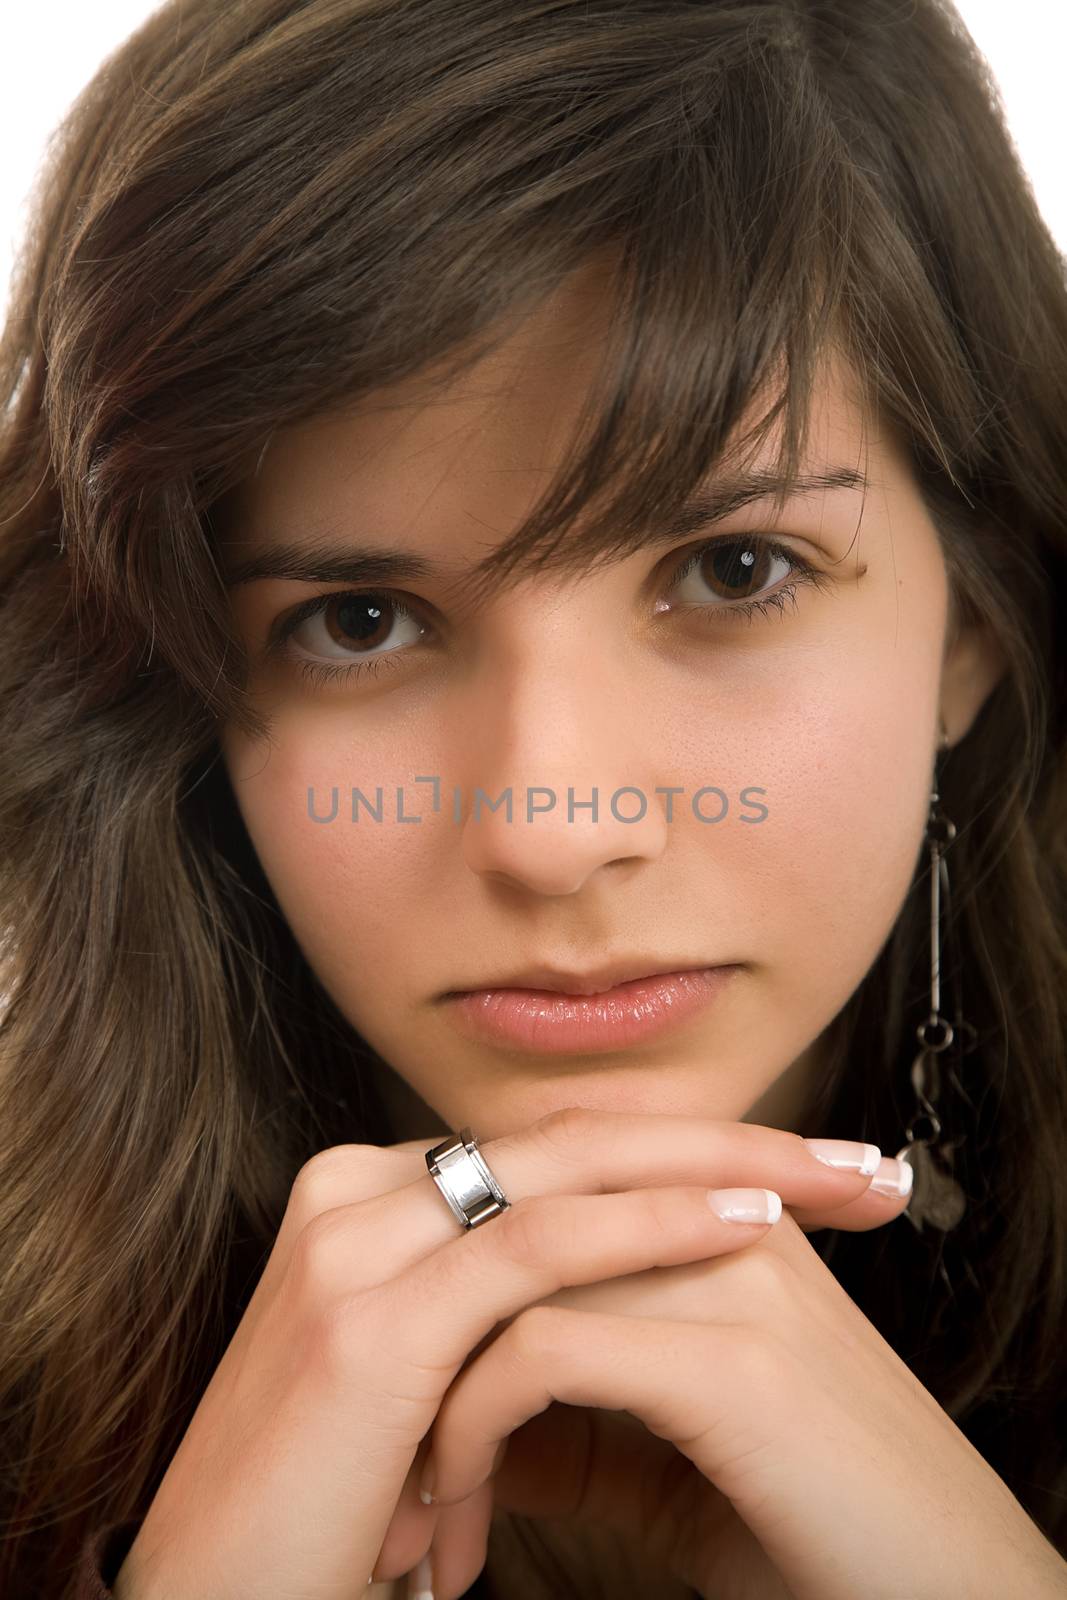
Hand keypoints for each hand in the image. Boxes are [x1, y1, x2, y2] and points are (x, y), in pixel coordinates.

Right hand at [112, 1108, 904, 1598]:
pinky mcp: (374, 1314)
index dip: (683, 1149)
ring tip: (832, 1176)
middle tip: (851, 1156)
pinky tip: (742, 1220)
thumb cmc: (330, 1509)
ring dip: (717, 1163)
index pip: (557, 1148)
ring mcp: (356, 1241)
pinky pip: (537, 1245)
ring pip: (568, 1169)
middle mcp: (356, 1192)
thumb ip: (499, 1313)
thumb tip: (625, 1288)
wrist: (213, 1597)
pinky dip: (651, 1225)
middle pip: (575, 1136)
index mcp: (367, 1197)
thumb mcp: (424, 1382)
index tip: (798, 1170)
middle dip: (729, 1134)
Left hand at [392, 1113, 1066, 1599]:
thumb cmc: (792, 1521)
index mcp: (706, 1216)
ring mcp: (728, 1276)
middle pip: (514, 1208)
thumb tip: (459, 1405)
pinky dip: (469, 1436)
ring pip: (506, 1273)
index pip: (539, 1184)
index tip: (392, 1393)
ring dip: (424, 1396)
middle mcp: (717, 1218)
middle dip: (419, 1330)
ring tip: (398, 1513)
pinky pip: (540, 1353)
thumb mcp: (659, 1453)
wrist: (932, 1592)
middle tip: (363, 1439)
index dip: (449, 1278)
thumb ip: (570, 1404)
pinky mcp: (728, 1356)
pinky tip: (458, 1522)